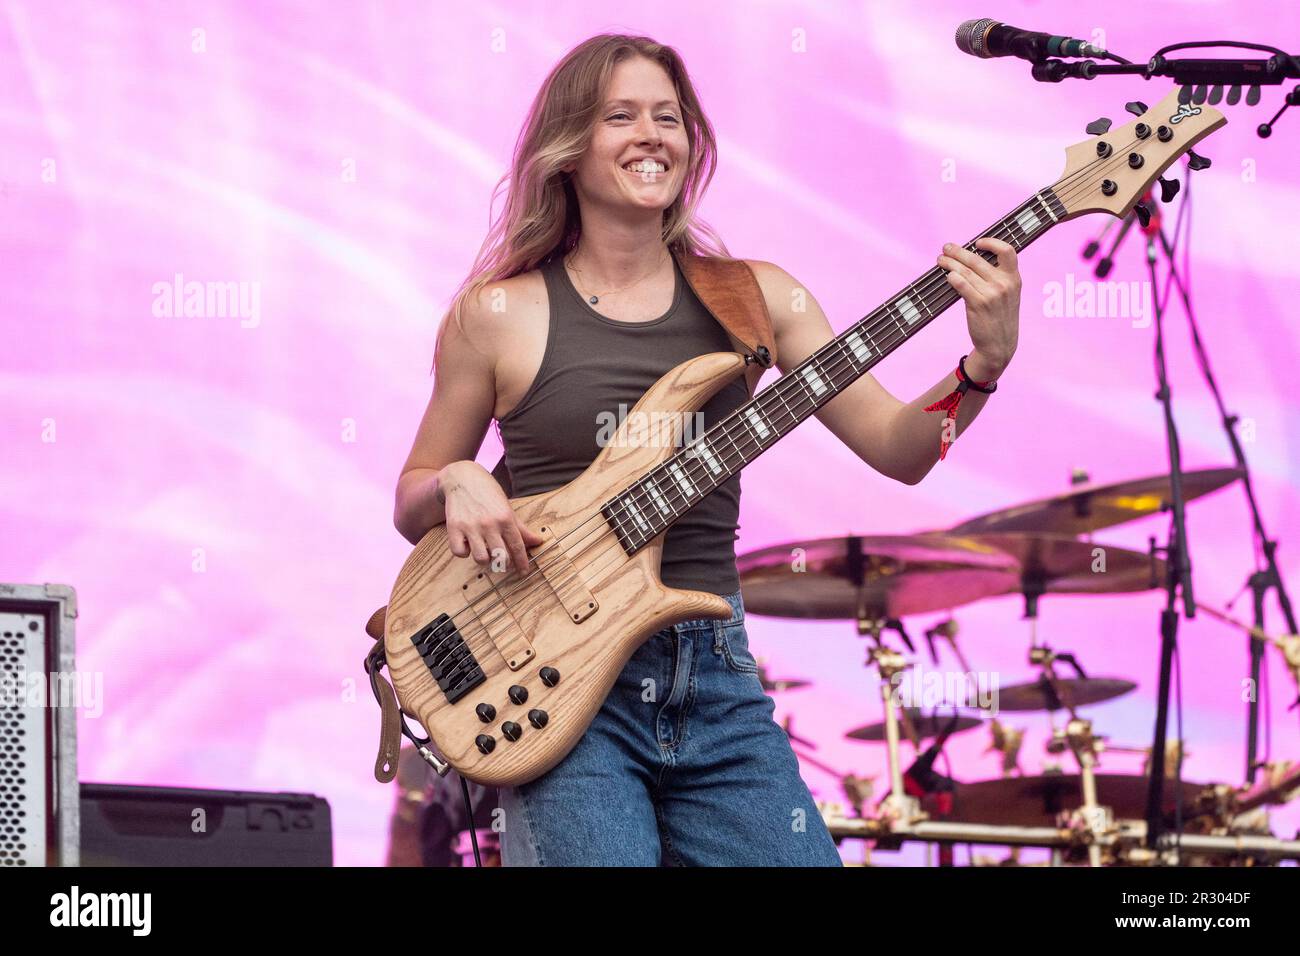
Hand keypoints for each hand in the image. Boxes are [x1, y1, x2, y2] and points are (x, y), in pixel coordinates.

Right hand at [439, 461, 542, 573]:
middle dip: (504, 563)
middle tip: (502, 560)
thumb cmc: (488, 493)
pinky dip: (464, 552)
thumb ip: (520, 527)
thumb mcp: (507, 507)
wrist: (462, 477)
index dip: (522, 562)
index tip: (524, 572)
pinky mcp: (453, 527)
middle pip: (501, 557)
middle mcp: (489, 523)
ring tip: (484, 550)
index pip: (518, 546)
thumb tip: (538, 541)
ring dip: (484, 559)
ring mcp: (471, 526)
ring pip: (480, 558)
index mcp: (505, 518)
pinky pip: (459, 552)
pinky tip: (467, 544)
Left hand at [937, 236, 1020, 378]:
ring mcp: (991, 294)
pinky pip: (961, 284)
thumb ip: (998, 277)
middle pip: (977, 259)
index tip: (977, 242)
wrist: (999, 345)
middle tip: (946, 248)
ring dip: (949, 263)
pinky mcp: (978, 304)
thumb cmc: (1000, 318)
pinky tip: (947, 276)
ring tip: (941, 260)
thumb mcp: (1008, 295)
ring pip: (966, 271)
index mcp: (1014, 278)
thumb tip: (973, 259)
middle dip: (958, 252)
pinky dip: (952, 278)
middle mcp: (1004, 284)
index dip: (991, 242)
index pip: (1007, 250)